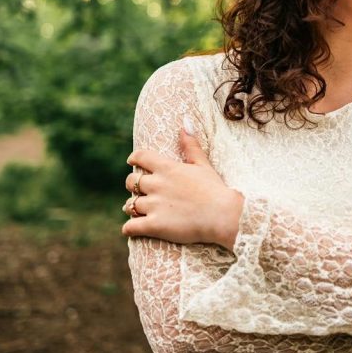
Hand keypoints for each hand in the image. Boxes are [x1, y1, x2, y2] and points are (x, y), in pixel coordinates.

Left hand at [121, 125, 244, 249]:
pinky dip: (129, 228)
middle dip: (133, 185)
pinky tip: (132, 229)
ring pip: (129, 205)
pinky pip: (130, 227)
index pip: (140, 157)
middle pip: (131, 181)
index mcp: (167, 168)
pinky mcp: (154, 226)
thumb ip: (191, 145)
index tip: (132, 160)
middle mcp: (156, 185)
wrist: (223, 215)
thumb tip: (185, 123)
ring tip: (136, 211)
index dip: (134, 158)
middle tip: (138, 190)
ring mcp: (154, 206)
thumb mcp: (203, 164)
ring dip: (131, 207)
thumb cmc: (215, 189)